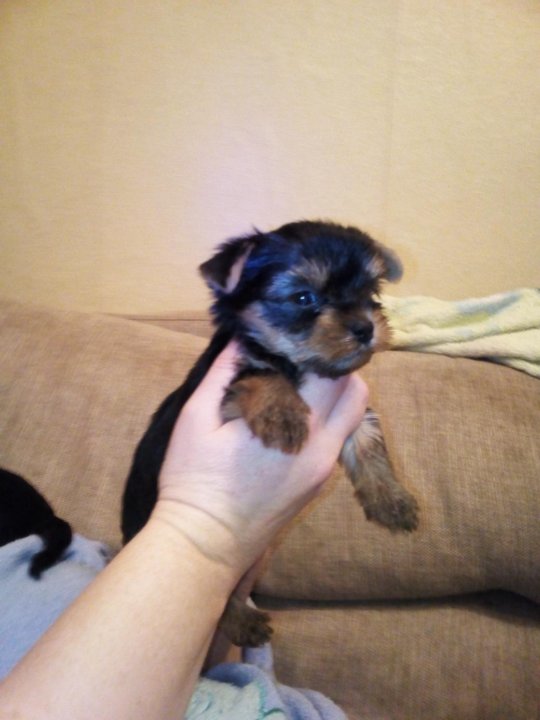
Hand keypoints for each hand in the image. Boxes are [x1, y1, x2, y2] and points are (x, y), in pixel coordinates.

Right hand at [153, 342, 367, 574]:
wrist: (205, 545)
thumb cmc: (193, 480)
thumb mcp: (196, 418)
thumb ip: (223, 372)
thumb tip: (243, 336)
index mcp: (291, 424)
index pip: (329, 371)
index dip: (318, 346)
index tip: (299, 331)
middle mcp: (321, 445)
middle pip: (354, 389)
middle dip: (334, 364)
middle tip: (303, 351)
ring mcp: (324, 467)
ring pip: (353, 413)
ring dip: (338, 390)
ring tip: (304, 378)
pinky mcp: (319, 482)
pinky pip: (339, 435)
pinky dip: (330, 414)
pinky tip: (299, 410)